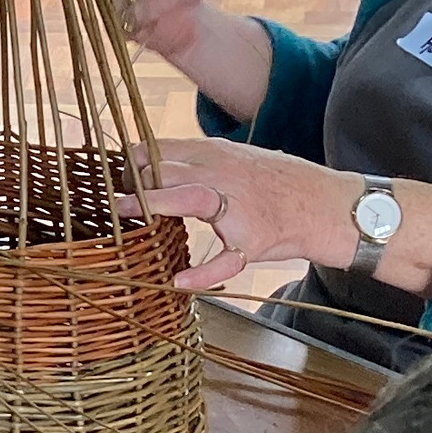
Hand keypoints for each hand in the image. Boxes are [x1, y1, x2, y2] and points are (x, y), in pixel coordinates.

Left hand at [123, 138, 431, 299]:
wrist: (328, 207)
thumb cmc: (277, 186)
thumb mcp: (237, 161)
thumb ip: (198, 162)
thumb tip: (150, 162)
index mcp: (219, 156)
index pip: (167, 149)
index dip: (133, 158)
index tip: (106, 168)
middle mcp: (226, 175)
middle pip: (171, 167)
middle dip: (135, 177)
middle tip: (103, 192)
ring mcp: (240, 208)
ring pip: (193, 199)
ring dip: (156, 204)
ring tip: (126, 214)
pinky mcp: (253, 241)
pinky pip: (226, 259)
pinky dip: (203, 273)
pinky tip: (180, 283)